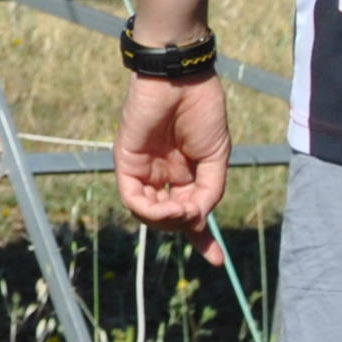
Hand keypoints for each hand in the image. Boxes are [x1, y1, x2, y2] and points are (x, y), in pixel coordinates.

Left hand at [114, 75, 232, 259]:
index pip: (187, 212)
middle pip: (166, 216)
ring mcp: (143, 167)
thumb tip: (198, 218)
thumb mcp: (215, 160)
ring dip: (167, 220)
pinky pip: (131, 196)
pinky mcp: (125, 159)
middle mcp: (161, 174)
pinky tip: (168, 207)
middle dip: (184, 227)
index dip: (201, 237)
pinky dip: (150, 209)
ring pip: (146, 212)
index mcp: (184, 173)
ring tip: (183, 211)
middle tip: (195, 217)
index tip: (216, 260)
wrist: (183, 81)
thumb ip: (208, 191)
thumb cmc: (202, 114)